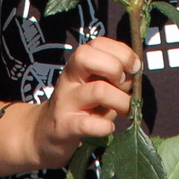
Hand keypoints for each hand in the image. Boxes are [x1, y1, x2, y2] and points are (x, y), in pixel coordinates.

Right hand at [26, 36, 137, 168]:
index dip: (122, 52)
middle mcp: (69, 79)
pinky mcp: (65, 126)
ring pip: (98, 91)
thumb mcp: (96, 87)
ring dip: (121, 101)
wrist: (44, 134)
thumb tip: (134, 75)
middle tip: (124, 86)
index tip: (133, 68)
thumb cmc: (79, 108)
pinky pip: (89, 124)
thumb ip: (114, 78)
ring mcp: (66, 102)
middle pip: (88, 57)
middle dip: (116, 69)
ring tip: (124, 111)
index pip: (98, 43)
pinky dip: (106, 126)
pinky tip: (107, 127)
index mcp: (78, 65)